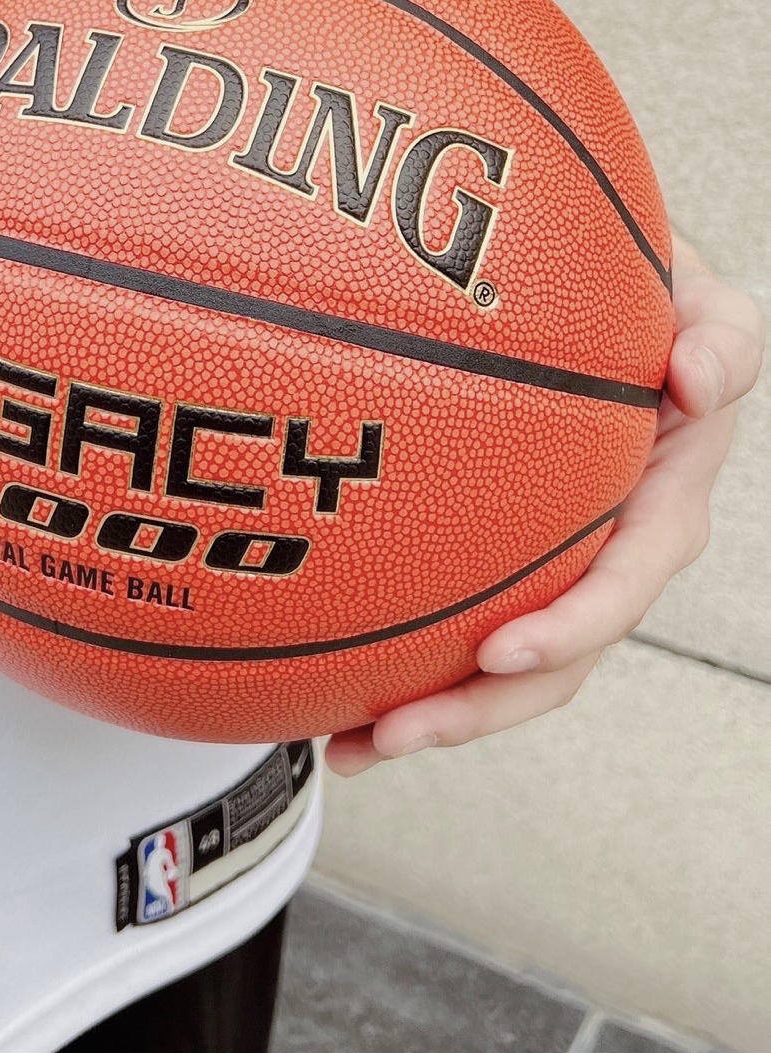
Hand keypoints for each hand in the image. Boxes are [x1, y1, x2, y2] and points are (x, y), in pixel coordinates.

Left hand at [326, 232, 764, 775]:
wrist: (619, 305)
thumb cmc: (663, 302)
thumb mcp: (712, 308)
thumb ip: (722, 339)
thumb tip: (698, 381)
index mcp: (661, 505)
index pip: (623, 583)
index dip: (569, 627)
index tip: (497, 654)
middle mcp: (612, 554)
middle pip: (552, 660)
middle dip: (476, 709)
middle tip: (393, 737)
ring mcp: (561, 565)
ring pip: (503, 666)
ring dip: (433, 714)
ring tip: (350, 750)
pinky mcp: (511, 558)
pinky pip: (462, 619)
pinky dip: (406, 662)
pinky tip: (332, 689)